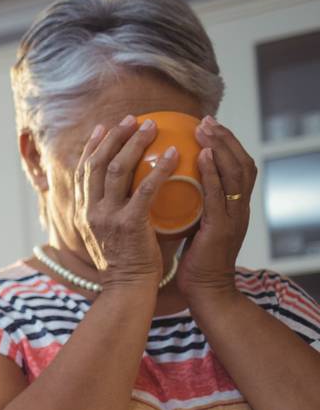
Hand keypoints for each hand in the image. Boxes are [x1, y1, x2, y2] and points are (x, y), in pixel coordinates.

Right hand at [70, 116, 178, 288]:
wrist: (127, 287)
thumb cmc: (126, 261)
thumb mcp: (107, 233)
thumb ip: (111, 210)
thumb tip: (125, 190)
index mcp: (83, 212)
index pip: (83, 172)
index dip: (91, 147)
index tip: (102, 128)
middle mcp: (90, 211)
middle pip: (97, 163)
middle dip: (114, 137)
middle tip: (132, 119)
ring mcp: (107, 216)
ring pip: (117, 169)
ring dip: (135, 144)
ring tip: (151, 127)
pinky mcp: (129, 223)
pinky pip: (144, 189)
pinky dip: (159, 169)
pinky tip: (173, 154)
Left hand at [180, 115, 255, 302]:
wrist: (205, 290)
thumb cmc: (196, 258)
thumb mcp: (196, 224)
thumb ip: (193, 203)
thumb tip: (169, 182)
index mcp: (232, 206)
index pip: (236, 166)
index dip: (226, 144)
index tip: (206, 125)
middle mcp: (237, 208)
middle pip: (241, 162)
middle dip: (226, 138)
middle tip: (206, 119)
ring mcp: (233, 217)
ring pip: (236, 173)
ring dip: (222, 147)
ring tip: (205, 128)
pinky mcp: (222, 229)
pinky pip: (219, 195)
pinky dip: (214, 172)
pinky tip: (203, 155)